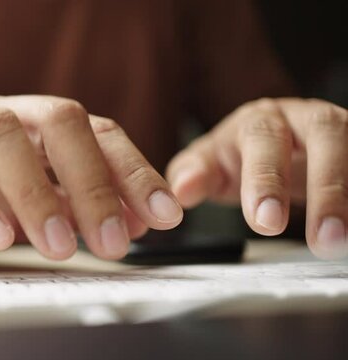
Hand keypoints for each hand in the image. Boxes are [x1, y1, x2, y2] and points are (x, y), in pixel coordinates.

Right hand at [0, 94, 182, 259]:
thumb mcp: (32, 199)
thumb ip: (76, 205)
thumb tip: (133, 225)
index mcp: (36, 121)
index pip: (98, 131)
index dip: (134, 170)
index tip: (164, 216)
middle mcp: (1, 112)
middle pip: (57, 121)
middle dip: (91, 181)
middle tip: (111, 241)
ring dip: (35, 193)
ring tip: (58, 247)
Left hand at [167, 98, 347, 259]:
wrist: (271, 146)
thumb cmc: (238, 156)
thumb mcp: (210, 164)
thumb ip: (193, 175)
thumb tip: (181, 191)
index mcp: (259, 120)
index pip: (262, 140)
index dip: (266, 179)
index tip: (265, 221)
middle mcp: (305, 118)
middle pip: (326, 136)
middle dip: (326, 189)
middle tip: (322, 240)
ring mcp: (340, 130)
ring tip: (343, 242)